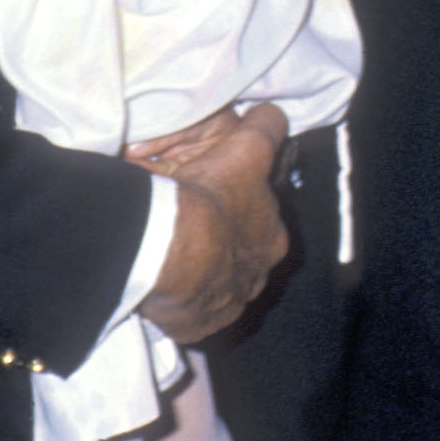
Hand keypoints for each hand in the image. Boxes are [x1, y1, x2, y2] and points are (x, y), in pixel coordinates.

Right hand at [134, 101, 288, 342]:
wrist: (169, 249)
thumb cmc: (206, 197)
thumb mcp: (244, 149)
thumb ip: (264, 129)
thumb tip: (273, 115)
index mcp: (273, 237)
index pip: (264, 218)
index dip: (244, 204)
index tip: (223, 197)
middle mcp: (257, 275)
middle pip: (242, 253)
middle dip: (224, 240)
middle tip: (191, 224)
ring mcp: (228, 304)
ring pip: (218, 282)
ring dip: (203, 269)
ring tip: (173, 255)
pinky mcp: (199, 325)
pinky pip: (192, 310)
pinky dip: (182, 297)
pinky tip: (165, 283)